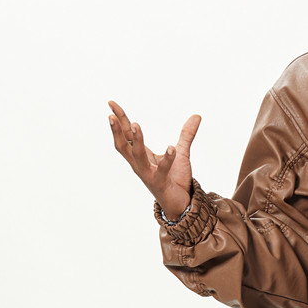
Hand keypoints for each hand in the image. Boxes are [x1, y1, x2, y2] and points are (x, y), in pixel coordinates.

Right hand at [108, 98, 200, 220]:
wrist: (181, 203)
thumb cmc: (175, 179)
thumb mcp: (181, 152)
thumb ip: (186, 135)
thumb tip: (197, 116)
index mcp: (141, 155)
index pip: (126, 134)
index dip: (119, 119)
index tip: (111, 103)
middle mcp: (140, 164)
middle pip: (123, 145)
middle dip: (116, 130)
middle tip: (111, 115)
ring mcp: (148, 174)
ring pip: (137, 156)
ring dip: (136, 140)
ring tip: (136, 124)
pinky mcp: (159, 183)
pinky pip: (162, 170)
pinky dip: (167, 159)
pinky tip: (172, 148)